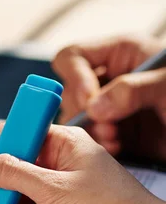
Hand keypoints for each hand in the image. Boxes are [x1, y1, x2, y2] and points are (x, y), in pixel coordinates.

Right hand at [52, 36, 165, 161]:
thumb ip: (132, 90)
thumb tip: (95, 106)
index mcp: (120, 54)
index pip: (73, 57)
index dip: (75, 78)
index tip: (90, 101)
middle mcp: (109, 79)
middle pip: (70, 92)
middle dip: (84, 112)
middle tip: (106, 127)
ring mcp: (110, 108)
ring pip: (77, 119)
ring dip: (91, 132)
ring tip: (115, 141)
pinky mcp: (115, 133)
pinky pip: (89, 140)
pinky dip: (98, 147)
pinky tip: (118, 149)